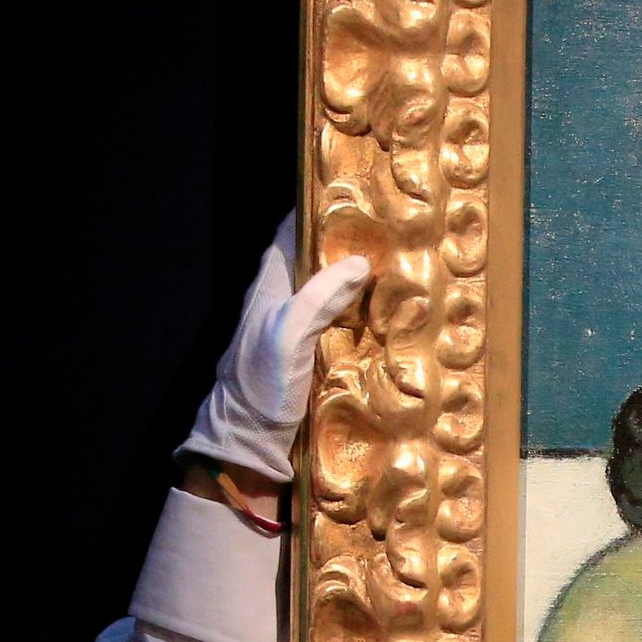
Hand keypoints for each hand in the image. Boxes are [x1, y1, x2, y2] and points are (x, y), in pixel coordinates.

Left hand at [183, 213, 372, 485]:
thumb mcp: (289, 334)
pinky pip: (333, 327)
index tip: (349, 196)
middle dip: (343, 246)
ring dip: (354, 283)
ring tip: (396, 269)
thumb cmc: (261, 385)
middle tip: (388, 233)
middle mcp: (278, 305)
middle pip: (311, 263)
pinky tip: (382, 320)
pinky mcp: (304, 361)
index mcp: (267, 288)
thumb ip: (320, 296)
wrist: (246, 445)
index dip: (314, 212)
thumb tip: (357, 261)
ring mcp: (291, 334)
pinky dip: (355, 317)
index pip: (289, 235)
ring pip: (324, 295)